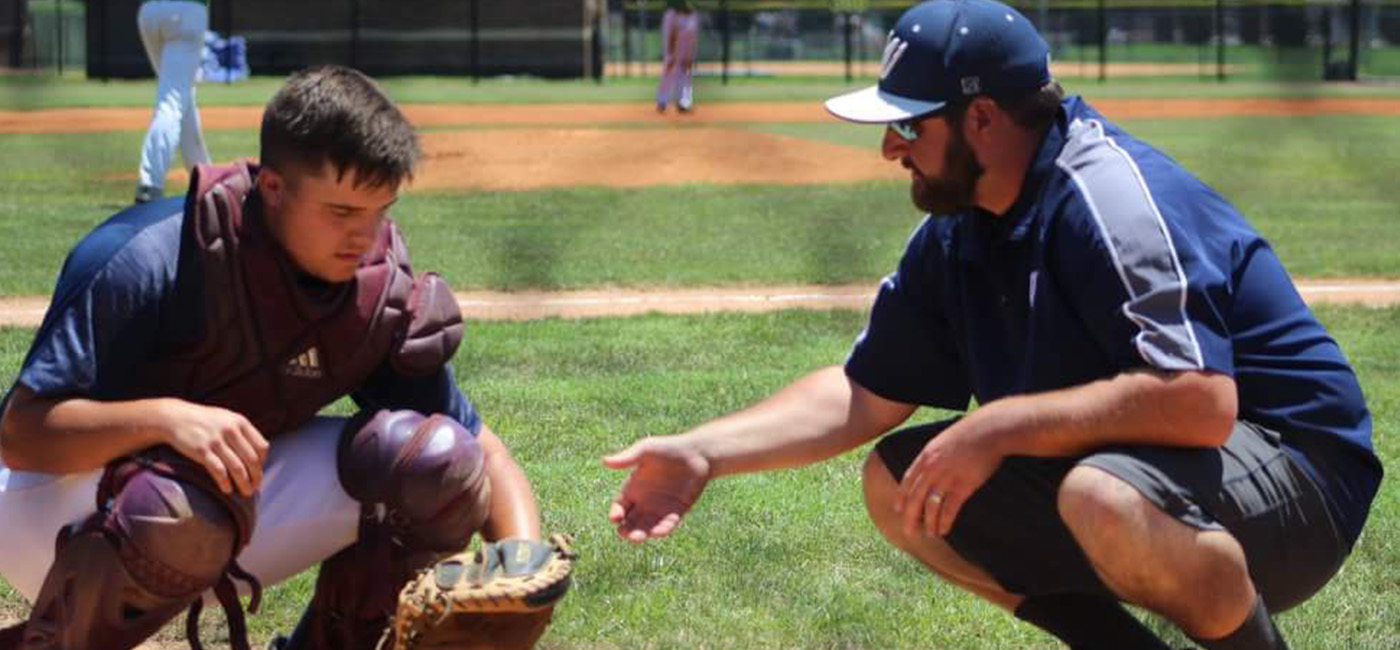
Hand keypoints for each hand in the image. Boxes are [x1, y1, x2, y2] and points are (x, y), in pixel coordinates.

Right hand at [154, 399, 268, 496]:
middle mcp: (231, 430)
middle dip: (256, 477)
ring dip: (244, 483)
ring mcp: (216, 441)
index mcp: (240, 422)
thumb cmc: (204, 421)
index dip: (263, 462)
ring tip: (246, 493)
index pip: (262, 447)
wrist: (175, 417)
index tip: (258, 472)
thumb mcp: (227, 419)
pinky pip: (218, 471)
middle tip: (255, 488)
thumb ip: (242, 433)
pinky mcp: (201, 451)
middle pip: (252, 460)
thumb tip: (259, 456)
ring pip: (237, 468)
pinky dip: (225, 482)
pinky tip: (227, 489)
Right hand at [602, 436, 711, 542]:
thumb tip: (604, 460)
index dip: (615, 513)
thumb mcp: (646, 451)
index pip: (620, 506)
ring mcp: (660, 508)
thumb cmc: (668, 447)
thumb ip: (627, 458)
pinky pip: (667, 525)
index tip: (615, 517)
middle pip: (630, 522)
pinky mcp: (677, 512)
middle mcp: (644, 501)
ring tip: (639, 537)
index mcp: (633, 488)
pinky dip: (662, 530)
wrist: (697, 453)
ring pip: (647, 527)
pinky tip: (658, 532)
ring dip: (641, 534)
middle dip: (626, 530)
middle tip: (625, 533)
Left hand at [895, 417, 1004, 538]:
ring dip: (929, 523)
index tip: (897, 509)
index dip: (902, 497)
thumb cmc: (970, 433)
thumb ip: (935, 454)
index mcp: (926, 455)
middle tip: (908, 531)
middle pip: (915, 497)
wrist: (989, 430)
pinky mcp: (963, 486)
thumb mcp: (944, 440)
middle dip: (910, 516)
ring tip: (930, 534)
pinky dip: (945, 521)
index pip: (908, 480)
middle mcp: (932, 468)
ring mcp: (947, 477)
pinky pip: (949, 509)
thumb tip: (930, 466)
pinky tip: (944, 530)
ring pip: (931, 506)